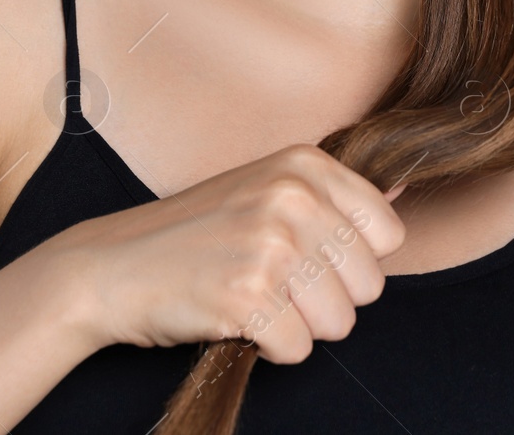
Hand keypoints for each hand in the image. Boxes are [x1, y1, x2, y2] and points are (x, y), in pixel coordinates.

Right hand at [38, 143, 405, 364]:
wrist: (109, 267)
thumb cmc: (193, 234)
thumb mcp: (265, 189)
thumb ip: (331, 198)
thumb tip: (404, 192)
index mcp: (305, 164)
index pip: (388, 233)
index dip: (351, 260)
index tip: (307, 256)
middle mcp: (293, 196)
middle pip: (368, 285)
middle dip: (326, 299)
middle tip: (272, 282)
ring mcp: (270, 244)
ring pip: (339, 323)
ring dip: (297, 325)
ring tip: (252, 298)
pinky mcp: (247, 295)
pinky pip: (299, 350)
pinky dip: (269, 347)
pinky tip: (234, 317)